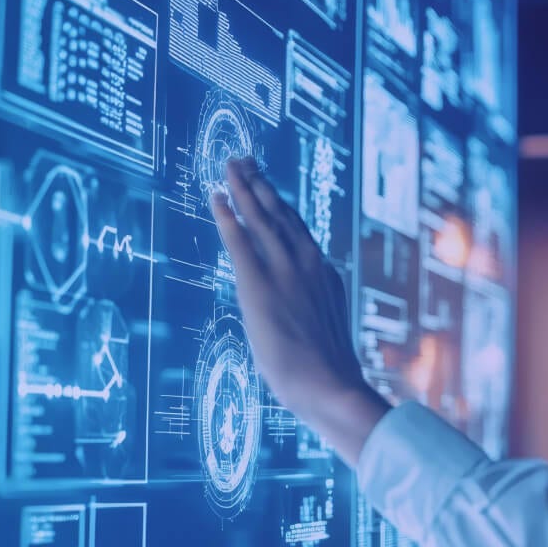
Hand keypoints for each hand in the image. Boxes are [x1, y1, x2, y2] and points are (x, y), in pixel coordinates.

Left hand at [209, 157, 390, 465]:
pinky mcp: (259, 284)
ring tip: (231, 167)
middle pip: (279, 212)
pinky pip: (240, 240)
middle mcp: (307, 262)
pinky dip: (227, 216)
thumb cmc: (328, 370)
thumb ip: (311, 306)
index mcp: (324, 272)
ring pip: (260, 217)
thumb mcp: (323, 326)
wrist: (331, 384)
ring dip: (243, 188)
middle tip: (245, 161)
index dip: (279, 204)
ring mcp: (285, 269)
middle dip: (260, 184)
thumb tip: (301, 309)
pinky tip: (217, 197)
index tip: (267, 185)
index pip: (297, 229)